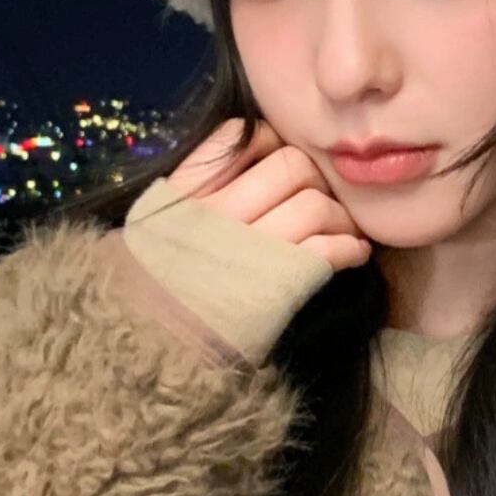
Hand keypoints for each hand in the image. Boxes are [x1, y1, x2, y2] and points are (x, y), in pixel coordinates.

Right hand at [164, 117, 372, 272]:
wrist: (140, 358)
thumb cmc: (149, 292)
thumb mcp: (153, 225)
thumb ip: (195, 188)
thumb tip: (255, 152)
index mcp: (183, 194)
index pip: (241, 136)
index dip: (270, 142)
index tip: (278, 161)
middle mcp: (216, 215)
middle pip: (291, 164)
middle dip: (314, 178)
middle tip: (321, 197)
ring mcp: (247, 251)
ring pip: (315, 204)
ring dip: (340, 216)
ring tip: (344, 229)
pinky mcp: (275, 289)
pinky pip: (327, 251)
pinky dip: (349, 248)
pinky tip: (355, 252)